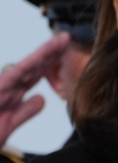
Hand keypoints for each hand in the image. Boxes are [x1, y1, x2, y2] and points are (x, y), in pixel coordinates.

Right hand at [0, 32, 70, 146]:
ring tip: (57, 42)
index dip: (51, 62)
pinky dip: (22, 69)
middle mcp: (7, 87)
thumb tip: (42, 98)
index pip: (35, 74)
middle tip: (66, 37)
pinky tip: (36, 60)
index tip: (66, 50)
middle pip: (33, 67)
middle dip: (50, 52)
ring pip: (24, 68)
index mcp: (12, 93)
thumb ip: (25, 112)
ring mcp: (0, 88)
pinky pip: (11, 78)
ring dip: (41, 54)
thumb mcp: (8, 125)